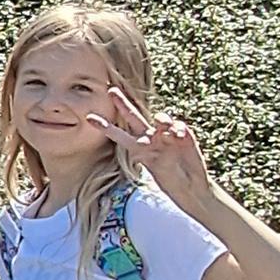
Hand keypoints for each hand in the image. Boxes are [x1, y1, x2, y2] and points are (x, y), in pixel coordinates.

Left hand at [91, 87, 214, 209]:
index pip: (119, 135)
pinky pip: (178, 126)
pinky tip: (179, 136)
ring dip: (161, 118)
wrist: (190, 188)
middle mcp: (150, 139)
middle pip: (135, 118)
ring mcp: (166, 136)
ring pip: (160, 119)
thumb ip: (147, 155)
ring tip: (163, 123)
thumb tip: (144, 140)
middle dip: (123, 104)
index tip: (88, 118)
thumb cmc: (170, 184)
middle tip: (111, 91)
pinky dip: (178, 128)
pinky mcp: (184, 136)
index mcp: (139, 149)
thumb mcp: (154, 173)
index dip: (105, 127)